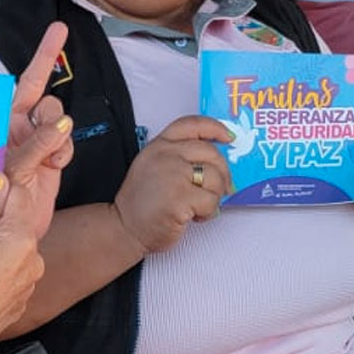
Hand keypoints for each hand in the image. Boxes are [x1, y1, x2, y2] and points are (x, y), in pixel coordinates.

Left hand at [0, 21, 72, 238]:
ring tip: (45, 150)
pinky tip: (55, 163)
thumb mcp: (8, 171)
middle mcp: (11, 125)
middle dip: (46, 54)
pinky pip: (66, 137)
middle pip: (31, 82)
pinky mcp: (53, 152)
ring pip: (53, 110)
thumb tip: (63, 123)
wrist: (12, 231)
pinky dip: (64, 147)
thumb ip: (34, 146)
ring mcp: (34, 137)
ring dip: (54, 123)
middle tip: (60, 27)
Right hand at [110, 116, 234, 253]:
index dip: (215, 128)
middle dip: (222, 175)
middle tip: (217, 190)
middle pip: (212, 153)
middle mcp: (165, 155)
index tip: (228, 137)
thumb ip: (178, 157)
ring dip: (213, 197)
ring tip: (197, 206)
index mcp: (159, 146)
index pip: (192, 125)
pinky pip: (211, 201)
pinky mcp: (180, 197)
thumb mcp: (153, 167)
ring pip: (216, 178)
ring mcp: (172, 174)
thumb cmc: (141, 204)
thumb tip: (215, 161)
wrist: (125, 228)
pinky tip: (193, 216)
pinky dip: (208, 212)